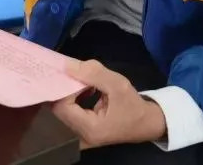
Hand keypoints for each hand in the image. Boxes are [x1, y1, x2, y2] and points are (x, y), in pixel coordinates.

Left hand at [52, 60, 166, 148]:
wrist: (144, 124)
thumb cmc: (133, 106)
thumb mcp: (118, 84)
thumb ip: (93, 73)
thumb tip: (66, 65)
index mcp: (89, 129)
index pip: (62, 106)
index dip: (65, 88)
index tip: (75, 75)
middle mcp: (79, 137)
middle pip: (57, 109)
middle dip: (65, 89)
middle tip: (74, 74)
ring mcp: (77, 137)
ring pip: (60, 110)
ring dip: (68, 92)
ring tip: (82, 81)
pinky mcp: (78, 133)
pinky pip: (66, 113)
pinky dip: (72, 98)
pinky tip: (83, 91)